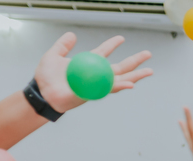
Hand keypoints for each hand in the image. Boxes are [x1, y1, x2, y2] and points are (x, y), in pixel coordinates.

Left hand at [34, 33, 152, 113]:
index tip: (121, 38)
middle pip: (120, 68)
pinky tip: (131, 84)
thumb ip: (62, 45)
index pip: (103, 53)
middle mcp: (96, 76)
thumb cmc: (46, 78)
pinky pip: (109, 90)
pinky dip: (120, 87)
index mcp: (88, 65)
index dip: (112, 45)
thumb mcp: (53, 56)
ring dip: (136, 76)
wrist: (42, 94)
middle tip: (148, 54)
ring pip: (120, 80)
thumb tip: (72, 35)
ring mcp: (97, 86)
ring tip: (150, 71)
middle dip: (135, 61)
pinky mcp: (94, 94)